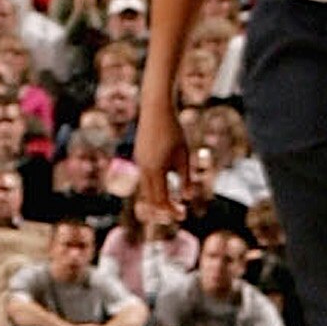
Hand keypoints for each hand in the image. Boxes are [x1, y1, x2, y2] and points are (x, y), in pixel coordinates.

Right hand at [134, 94, 185, 214]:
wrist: (156, 110)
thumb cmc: (173, 131)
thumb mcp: (184, 155)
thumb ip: (185, 177)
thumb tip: (187, 198)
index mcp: (155, 171)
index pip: (161, 200)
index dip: (171, 210)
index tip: (183, 214)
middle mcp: (143, 170)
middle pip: (151, 199)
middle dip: (164, 209)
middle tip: (180, 213)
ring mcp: (139, 164)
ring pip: (146, 190)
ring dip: (159, 198)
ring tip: (174, 202)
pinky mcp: (139, 158)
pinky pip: (145, 178)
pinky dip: (155, 187)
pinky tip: (166, 185)